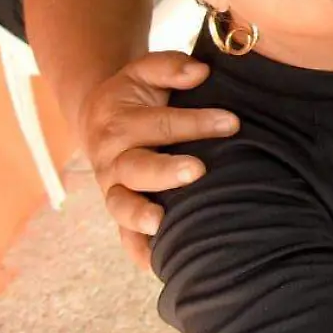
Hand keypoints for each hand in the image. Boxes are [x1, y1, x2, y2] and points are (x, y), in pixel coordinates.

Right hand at [80, 51, 239, 269]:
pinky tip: (157, 266)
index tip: (232, 122)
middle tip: (198, 170)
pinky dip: (137, 251)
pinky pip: (123, 236)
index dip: (196, 122)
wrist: (100, 118)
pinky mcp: (120, 211)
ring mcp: (113, 188)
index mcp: (119, 122)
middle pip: (136, 167)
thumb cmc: (136, 94)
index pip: (160, 124)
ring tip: (162, 223)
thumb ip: (170, 66)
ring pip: (121, 204)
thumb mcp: (145, 70)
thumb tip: (200, 72)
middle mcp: (112, 159)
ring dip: (140, 215)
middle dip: (166, 170)